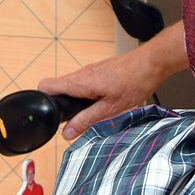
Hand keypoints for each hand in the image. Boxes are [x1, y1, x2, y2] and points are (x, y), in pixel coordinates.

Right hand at [37, 22, 186, 139]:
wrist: (152, 62)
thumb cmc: (134, 80)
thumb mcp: (109, 108)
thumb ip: (86, 120)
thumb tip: (68, 132)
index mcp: (79, 82)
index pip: (46, 85)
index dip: (43, 101)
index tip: (48, 115)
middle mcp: (82, 73)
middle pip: (58, 88)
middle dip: (62, 105)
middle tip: (74, 120)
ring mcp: (90, 70)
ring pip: (72, 86)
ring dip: (77, 100)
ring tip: (92, 112)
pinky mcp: (99, 70)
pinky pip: (84, 83)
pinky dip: (87, 94)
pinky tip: (103, 102)